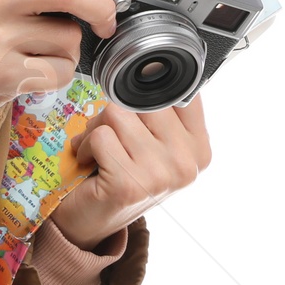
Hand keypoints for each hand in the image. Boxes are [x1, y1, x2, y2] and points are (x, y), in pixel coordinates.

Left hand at [48, 91, 212, 250]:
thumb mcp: (151, 143)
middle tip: (111, 140)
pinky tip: (91, 165)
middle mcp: (187, 163)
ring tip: (100, 153)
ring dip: (96, 130)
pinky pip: (99, 135)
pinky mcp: (128, 184)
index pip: (177, 91)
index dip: (147, 92)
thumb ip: (162, 112)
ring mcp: (160, 175)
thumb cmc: (119, 174)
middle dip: (115, 114)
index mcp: (199, 149)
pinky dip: (85, 146)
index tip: (136, 109)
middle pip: (141, 99)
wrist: (90, 222)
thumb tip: (156, 63)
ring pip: (116, 113)